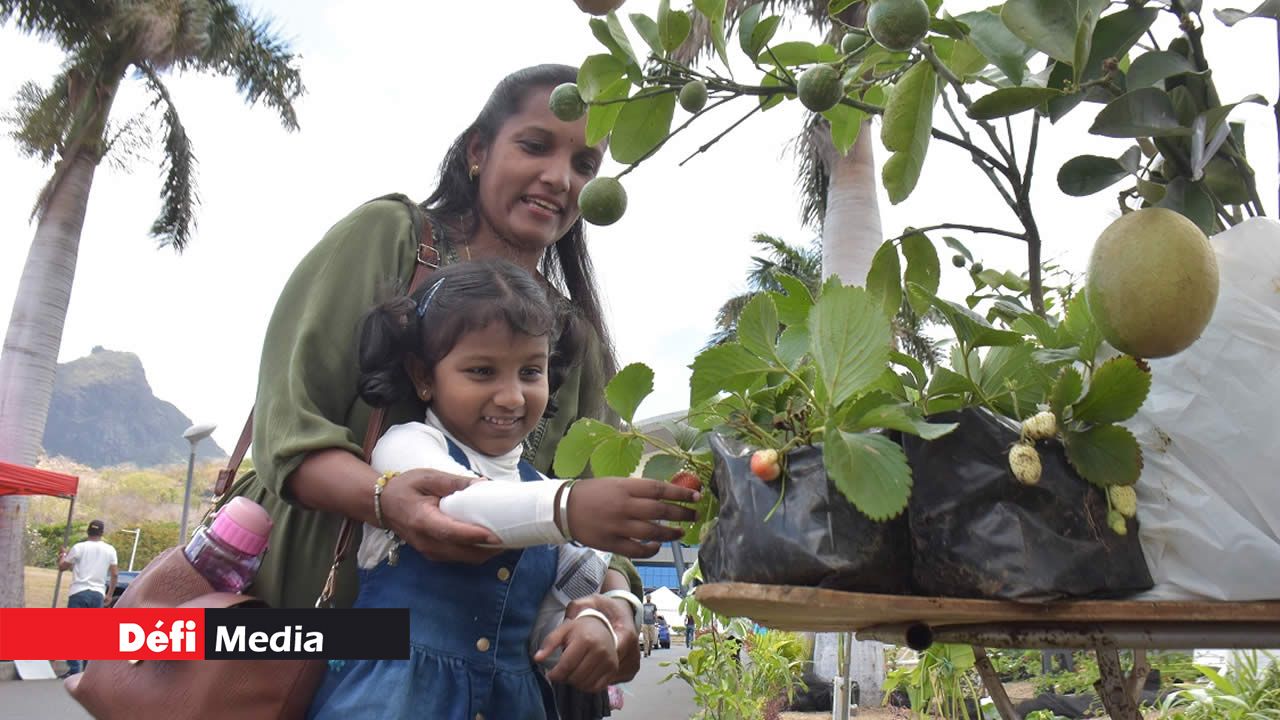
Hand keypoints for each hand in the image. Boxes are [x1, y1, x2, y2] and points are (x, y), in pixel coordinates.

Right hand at [380, 468, 502, 563]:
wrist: (383, 505)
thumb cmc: (406, 487)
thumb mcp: (428, 477)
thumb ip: (454, 482)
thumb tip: (484, 484)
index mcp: (423, 520)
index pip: (451, 533)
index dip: (474, 536)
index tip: (496, 535)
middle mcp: (426, 541)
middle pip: (462, 552)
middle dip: (489, 548)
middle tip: (513, 536)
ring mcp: (430, 551)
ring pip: (463, 558)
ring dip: (485, 552)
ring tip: (507, 538)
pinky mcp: (434, 554)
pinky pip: (459, 558)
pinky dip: (476, 553)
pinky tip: (490, 542)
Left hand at [535, 614, 618, 692]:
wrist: (602, 627)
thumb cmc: (579, 629)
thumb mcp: (562, 630)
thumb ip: (549, 643)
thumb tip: (537, 659)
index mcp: (586, 639)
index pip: (566, 665)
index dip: (555, 674)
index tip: (550, 674)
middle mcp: (600, 650)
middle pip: (576, 677)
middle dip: (564, 678)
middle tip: (561, 673)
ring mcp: (609, 660)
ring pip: (585, 684)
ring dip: (574, 683)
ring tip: (571, 674)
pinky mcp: (613, 668)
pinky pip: (596, 687)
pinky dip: (586, 686)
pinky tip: (581, 677)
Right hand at [566, 477, 698, 557]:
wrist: (564, 508)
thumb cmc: (592, 493)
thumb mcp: (615, 483)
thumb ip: (638, 490)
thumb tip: (664, 495)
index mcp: (625, 487)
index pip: (660, 489)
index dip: (680, 493)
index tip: (695, 496)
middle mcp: (624, 506)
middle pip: (660, 511)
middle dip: (681, 513)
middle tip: (694, 515)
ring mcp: (618, 526)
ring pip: (652, 532)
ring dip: (670, 533)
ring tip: (680, 532)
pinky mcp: (612, 543)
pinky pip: (637, 550)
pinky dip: (651, 549)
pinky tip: (658, 546)